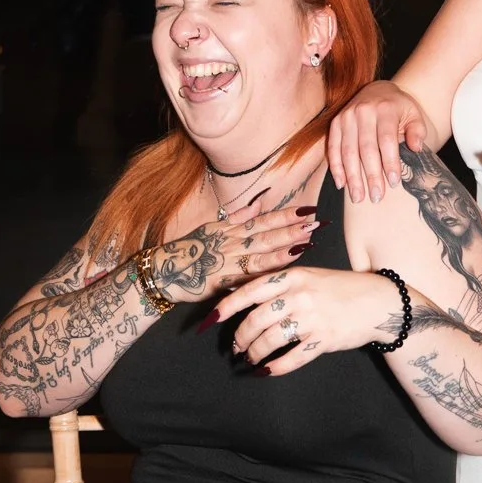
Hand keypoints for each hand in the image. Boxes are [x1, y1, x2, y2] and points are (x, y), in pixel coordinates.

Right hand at [149, 198, 323, 304]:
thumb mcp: (211, 229)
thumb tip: (259, 203)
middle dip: (294, 227)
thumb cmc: (187, 252)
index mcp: (229, 229)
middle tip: (318, 222)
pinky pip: (250, 273)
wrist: (162, 272)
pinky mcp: (223, 279)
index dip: (286, 214)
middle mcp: (230, 241)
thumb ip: (236, 217)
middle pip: (267, 232)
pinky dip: (269, 268)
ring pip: (262, 250)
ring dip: (286, 244)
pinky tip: (286, 264)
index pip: (263, 219)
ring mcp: (228, 260)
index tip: (308, 209)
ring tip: (308, 239)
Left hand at [208, 264, 402, 374]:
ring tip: (251, 359)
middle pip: (256, 320)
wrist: (379, 302)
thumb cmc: (340, 288)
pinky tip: (268, 370)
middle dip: (241, 338)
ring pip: (270, 341)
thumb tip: (240, 294)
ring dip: (255, 353)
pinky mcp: (324, 340)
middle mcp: (300, 295)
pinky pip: (292, 358)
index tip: (211, 320)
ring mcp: (312, 318)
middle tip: (236, 347)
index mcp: (293, 276)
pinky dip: (276, 367)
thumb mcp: (309, 276)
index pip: (250, 291)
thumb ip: (279, 285)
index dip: (227, 307)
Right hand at [327, 83, 428, 204]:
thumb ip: (417, 131)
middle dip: (371, 175)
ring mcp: (346, 116)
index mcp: (385, 109)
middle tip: (376, 197)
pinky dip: (336, 167)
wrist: (378, 91)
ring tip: (358, 197)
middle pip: (366, 148)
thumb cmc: (399, 109)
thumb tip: (416, 148)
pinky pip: (333, 148)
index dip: (390, 163)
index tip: (393, 183)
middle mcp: (363, 111)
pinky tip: (341, 184)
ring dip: (352, 176)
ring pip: (348, 151)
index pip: (387, 140)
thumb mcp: (414, 115)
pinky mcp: (335, 123)